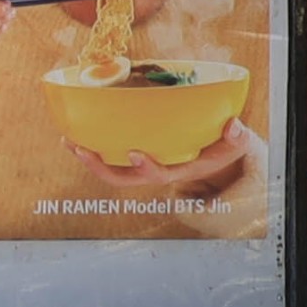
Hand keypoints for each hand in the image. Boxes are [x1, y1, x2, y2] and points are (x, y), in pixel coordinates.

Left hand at [68, 118, 255, 194]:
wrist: (222, 159)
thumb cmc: (227, 150)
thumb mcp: (237, 146)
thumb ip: (236, 138)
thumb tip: (234, 126)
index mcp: (180, 171)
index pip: (160, 175)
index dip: (146, 168)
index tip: (135, 153)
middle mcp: (159, 171)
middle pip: (125, 179)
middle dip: (101, 168)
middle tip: (81, 150)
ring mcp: (147, 165)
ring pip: (114, 170)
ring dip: (90, 158)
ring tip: (69, 141)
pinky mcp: (140, 156)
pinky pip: (114, 156)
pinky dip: (97, 145)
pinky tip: (79, 132)